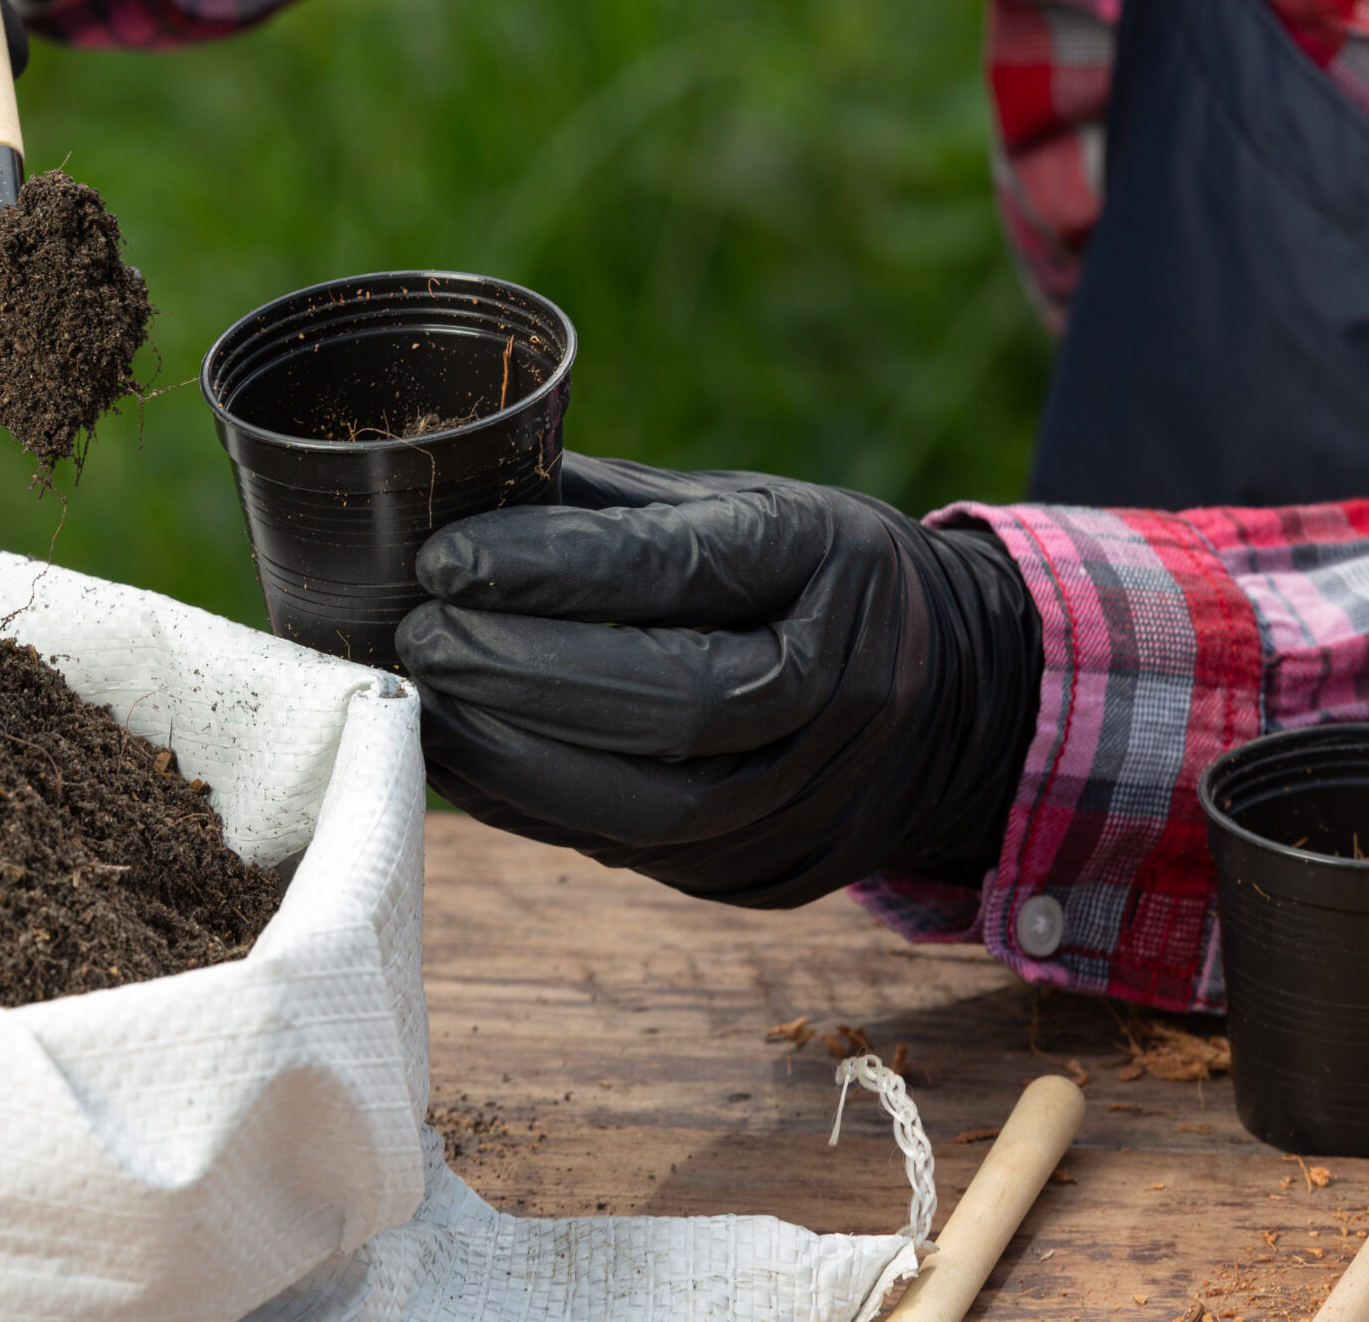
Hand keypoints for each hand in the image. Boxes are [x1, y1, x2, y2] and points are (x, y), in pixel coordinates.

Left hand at [397, 456, 1042, 906]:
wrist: (951, 699)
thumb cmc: (805, 575)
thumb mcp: (743, 505)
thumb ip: (611, 511)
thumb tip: (447, 495)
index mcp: (834, 564)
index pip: (685, 573)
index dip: (553, 571)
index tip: (442, 560)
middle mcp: (843, 692)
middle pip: (671, 702)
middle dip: (519, 673)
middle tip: (417, 637)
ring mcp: (813, 799)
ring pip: (647, 804)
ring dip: (508, 758)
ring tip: (420, 704)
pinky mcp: (765, 873)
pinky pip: (628, 852)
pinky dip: (530, 808)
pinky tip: (462, 762)